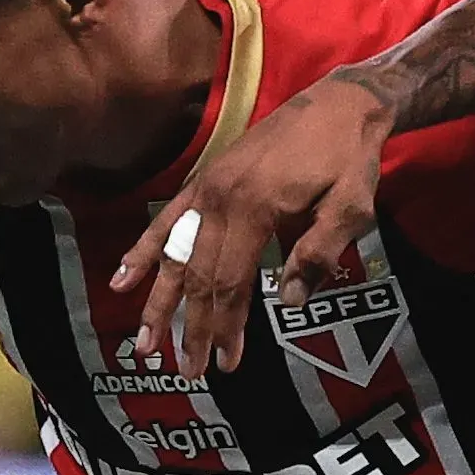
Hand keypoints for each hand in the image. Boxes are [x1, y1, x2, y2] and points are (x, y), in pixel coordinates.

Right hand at [109, 72, 392, 374]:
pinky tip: (123, 279)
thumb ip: (319, 253)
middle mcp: (219, 200)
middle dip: (192, 328)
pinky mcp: (206, 181)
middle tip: (188, 371)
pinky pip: (167, 220)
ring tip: (145, 345)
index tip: (225, 363)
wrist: (338, 103)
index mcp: (254, 208)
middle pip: (198, 276)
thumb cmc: (349, 158)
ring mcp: (207, 190)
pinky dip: (144, 251)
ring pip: (175, 255)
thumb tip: (289, 302)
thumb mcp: (352, 208)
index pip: (230, 281)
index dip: (225, 326)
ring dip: (158, 302)